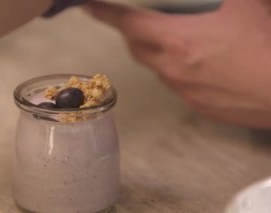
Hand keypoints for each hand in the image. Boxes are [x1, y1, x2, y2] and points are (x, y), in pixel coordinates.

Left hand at [84, 0, 270, 127]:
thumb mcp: (243, 3)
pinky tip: (198, 69)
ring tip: (174, 45)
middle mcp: (172, 68)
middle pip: (137, 49)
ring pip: (157, 70)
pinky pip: (178, 88)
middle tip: (137, 25)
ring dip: (157, 55)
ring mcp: (184, 91)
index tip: (90, 8)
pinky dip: (178, 74)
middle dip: (131, 35)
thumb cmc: (266, 42)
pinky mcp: (199, 107)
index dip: (106, 14)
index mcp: (176, 39)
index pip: (128, 23)